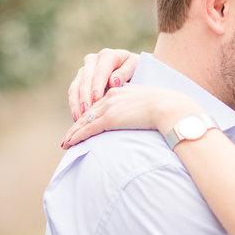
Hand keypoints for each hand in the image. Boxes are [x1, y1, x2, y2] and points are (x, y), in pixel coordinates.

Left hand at [62, 85, 200, 148]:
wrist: (168, 107)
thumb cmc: (165, 108)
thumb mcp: (147, 104)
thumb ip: (137, 107)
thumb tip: (140, 115)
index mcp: (119, 92)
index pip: (98, 106)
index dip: (89, 116)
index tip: (82, 125)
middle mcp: (110, 97)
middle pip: (88, 113)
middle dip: (77, 125)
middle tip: (69, 136)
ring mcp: (109, 107)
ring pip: (85, 121)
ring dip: (74, 133)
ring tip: (66, 143)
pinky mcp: (110, 119)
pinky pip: (89, 129)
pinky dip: (77, 136)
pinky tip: (70, 142)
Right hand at [69, 48, 138, 120]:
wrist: (130, 71)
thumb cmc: (135, 70)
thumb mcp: (134, 68)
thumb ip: (124, 73)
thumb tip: (113, 82)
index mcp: (107, 56)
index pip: (100, 71)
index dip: (97, 86)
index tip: (97, 99)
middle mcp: (92, 60)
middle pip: (85, 79)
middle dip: (85, 96)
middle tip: (87, 111)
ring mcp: (84, 70)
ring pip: (76, 86)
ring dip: (77, 103)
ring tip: (80, 118)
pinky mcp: (79, 80)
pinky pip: (73, 92)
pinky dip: (74, 105)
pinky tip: (77, 117)